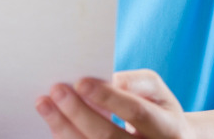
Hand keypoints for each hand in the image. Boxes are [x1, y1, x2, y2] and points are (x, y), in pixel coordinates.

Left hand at [37, 70, 193, 138]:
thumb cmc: (156, 109)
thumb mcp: (156, 92)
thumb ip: (135, 83)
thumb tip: (108, 80)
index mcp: (168, 128)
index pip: (137, 112)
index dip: (109, 97)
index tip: (80, 82)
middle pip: (109, 137)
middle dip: (79, 113)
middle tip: (57, 91)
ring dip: (64, 128)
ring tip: (44, 105)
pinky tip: (54, 124)